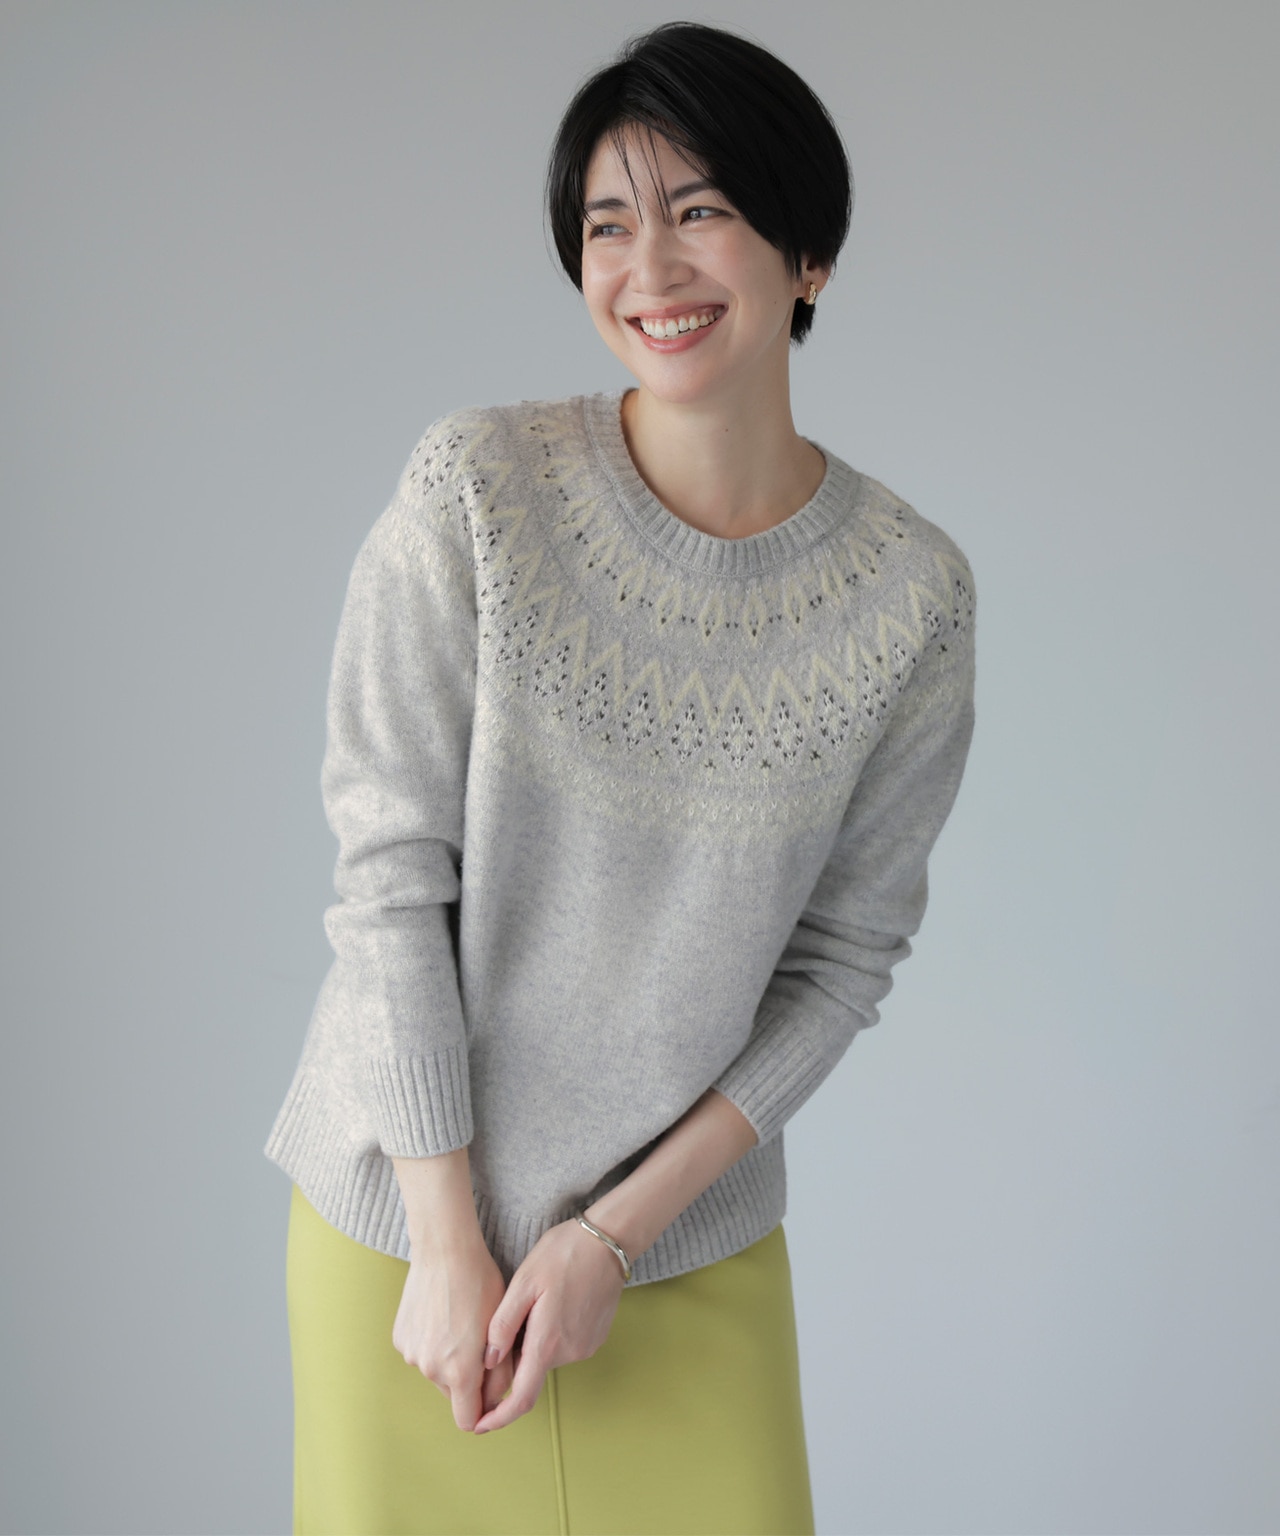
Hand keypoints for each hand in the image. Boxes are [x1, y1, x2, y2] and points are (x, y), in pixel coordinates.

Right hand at [392, 1237, 514, 1431]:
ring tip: (460, 1324)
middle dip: (467, 1379)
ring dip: (449, 1360)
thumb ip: (501, 1373)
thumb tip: (495, 1400)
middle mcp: (431, 1370)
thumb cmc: (481, 1285)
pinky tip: (442, 1315)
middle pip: (453, 1394)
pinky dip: (432, 1343)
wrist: (445, 1251)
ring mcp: (412, 1354)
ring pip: (437, 1372)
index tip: (488, 1391)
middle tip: (479, 1344)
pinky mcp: (401, 1339)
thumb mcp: (502, 1330)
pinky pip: (421, 1353)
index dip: (481, 1411)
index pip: (467, 1420)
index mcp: (460, 1372)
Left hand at [474, 1219, 625, 1432]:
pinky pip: (564, 1345)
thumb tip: (487, 1361)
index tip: (480, 1425)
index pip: (521, 1398)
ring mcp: (586, 1347)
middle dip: (515, 1356)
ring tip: (533, 1302)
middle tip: (510, 1317)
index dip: (498, 1418)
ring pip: (548, 1356)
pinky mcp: (596, 1337)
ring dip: (534, 1342)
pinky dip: (551, 1335)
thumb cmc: (562, 1254)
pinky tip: (552, 1303)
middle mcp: (570, 1353)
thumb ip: (503, 1325)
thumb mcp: (523, 1283)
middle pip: (531, 1370)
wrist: (608, 1240)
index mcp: (547, 1343)